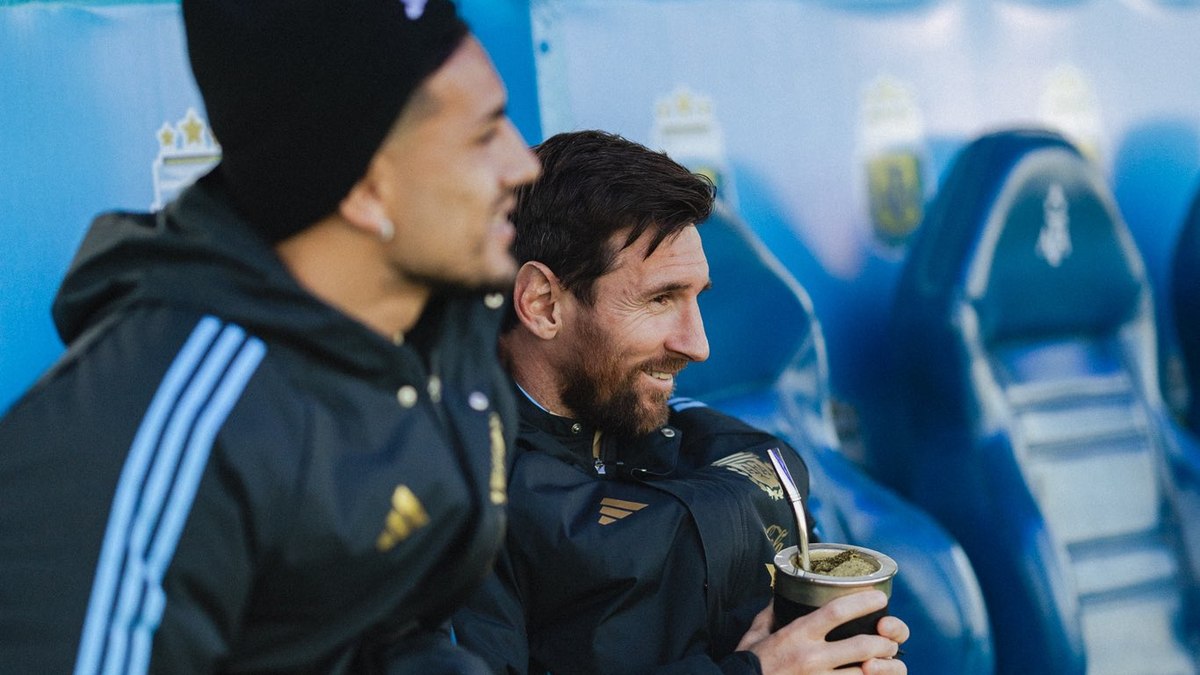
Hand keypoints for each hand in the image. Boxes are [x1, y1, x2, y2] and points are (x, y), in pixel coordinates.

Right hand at [736, 591, 907, 673]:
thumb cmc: (749, 663)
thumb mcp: (755, 634)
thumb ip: (770, 615)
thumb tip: (777, 599)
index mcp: (797, 634)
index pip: (837, 611)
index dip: (863, 602)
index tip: (879, 597)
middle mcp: (811, 657)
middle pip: (862, 646)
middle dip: (884, 643)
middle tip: (890, 641)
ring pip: (863, 674)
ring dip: (881, 669)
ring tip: (885, 663)